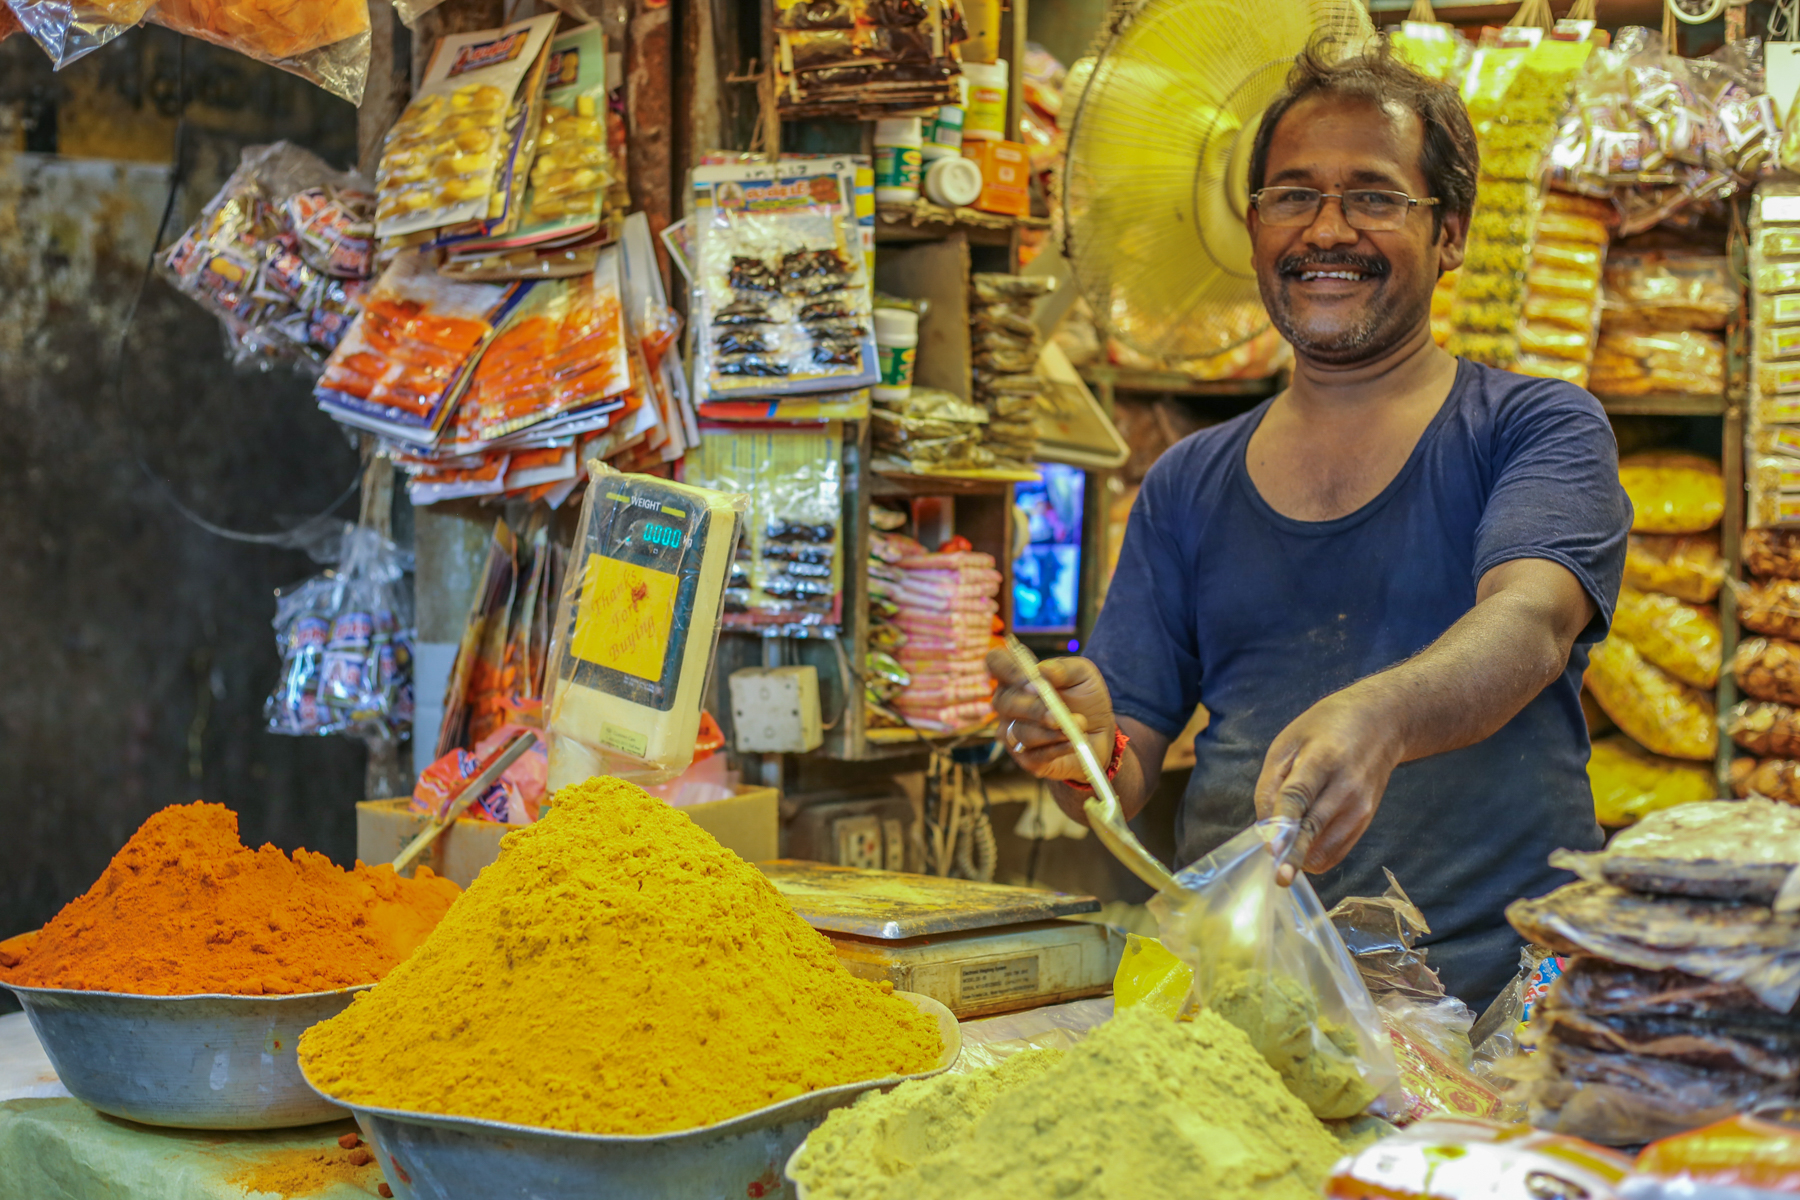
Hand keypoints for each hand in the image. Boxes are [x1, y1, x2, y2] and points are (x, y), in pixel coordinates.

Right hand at [986, 651, 1116, 792]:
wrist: (1101, 732)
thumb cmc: (1085, 697)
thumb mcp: (1083, 675)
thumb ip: (1063, 668)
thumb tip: (1042, 670)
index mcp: (1017, 677)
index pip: (995, 662)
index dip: (1007, 669)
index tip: (1032, 680)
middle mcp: (1008, 703)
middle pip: (1003, 703)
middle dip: (1034, 709)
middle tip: (1059, 713)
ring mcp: (1013, 732)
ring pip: (1019, 732)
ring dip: (1051, 731)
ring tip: (1079, 725)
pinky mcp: (1025, 758)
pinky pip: (1034, 755)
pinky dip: (1057, 748)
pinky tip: (1072, 742)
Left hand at [1253, 685, 1404, 886]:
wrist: (1381, 723)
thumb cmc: (1324, 729)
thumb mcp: (1287, 743)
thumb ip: (1270, 785)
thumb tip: (1266, 830)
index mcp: (1322, 759)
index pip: (1298, 797)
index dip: (1284, 827)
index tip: (1273, 853)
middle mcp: (1346, 787)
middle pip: (1314, 830)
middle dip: (1293, 856)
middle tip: (1278, 876)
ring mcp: (1361, 806)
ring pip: (1326, 848)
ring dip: (1300, 855)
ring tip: (1285, 843)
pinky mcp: (1367, 820)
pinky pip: (1336, 852)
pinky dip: (1315, 855)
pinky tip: (1303, 842)